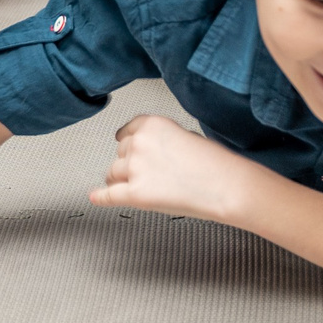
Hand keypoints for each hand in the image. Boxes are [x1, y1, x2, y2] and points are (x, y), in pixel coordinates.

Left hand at [89, 114, 257, 222]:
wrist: (226, 185)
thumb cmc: (214, 163)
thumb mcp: (185, 135)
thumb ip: (161, 140)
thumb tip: (149, 152)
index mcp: (152, 124)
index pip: (128, 130)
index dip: (128, 141)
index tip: (124, 143)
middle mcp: (139, 143)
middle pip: (120, 153)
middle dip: (129, 162)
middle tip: (145, 172)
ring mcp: (135, 169)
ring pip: (113, 173)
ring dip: (121, 179)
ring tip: (135, 186)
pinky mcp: (135, 194)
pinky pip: (109, 196)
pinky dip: (101, 197)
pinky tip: (96, 197)